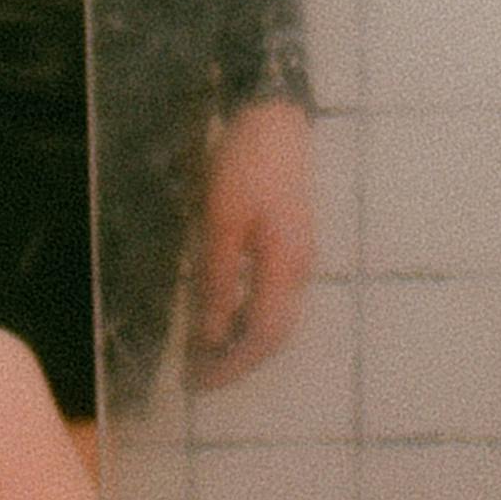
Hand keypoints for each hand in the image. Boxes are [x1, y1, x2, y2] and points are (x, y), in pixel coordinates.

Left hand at [185, 93, 314, 389]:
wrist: (275, 116)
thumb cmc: (244, 165)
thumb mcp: (220, 223)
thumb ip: (217, 281)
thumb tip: (210, 335)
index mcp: (286, 266)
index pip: (263, 336)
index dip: (232, 365)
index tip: (201, 382)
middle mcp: (300, 269)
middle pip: (274, 333)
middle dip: (238, 360)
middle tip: (200, 376)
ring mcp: (300, 256)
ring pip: (275, 316)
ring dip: (243, 339)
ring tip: (206, 350)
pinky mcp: (292, 243)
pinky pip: (273, 295)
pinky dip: (248, 313)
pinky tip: (223, 311)